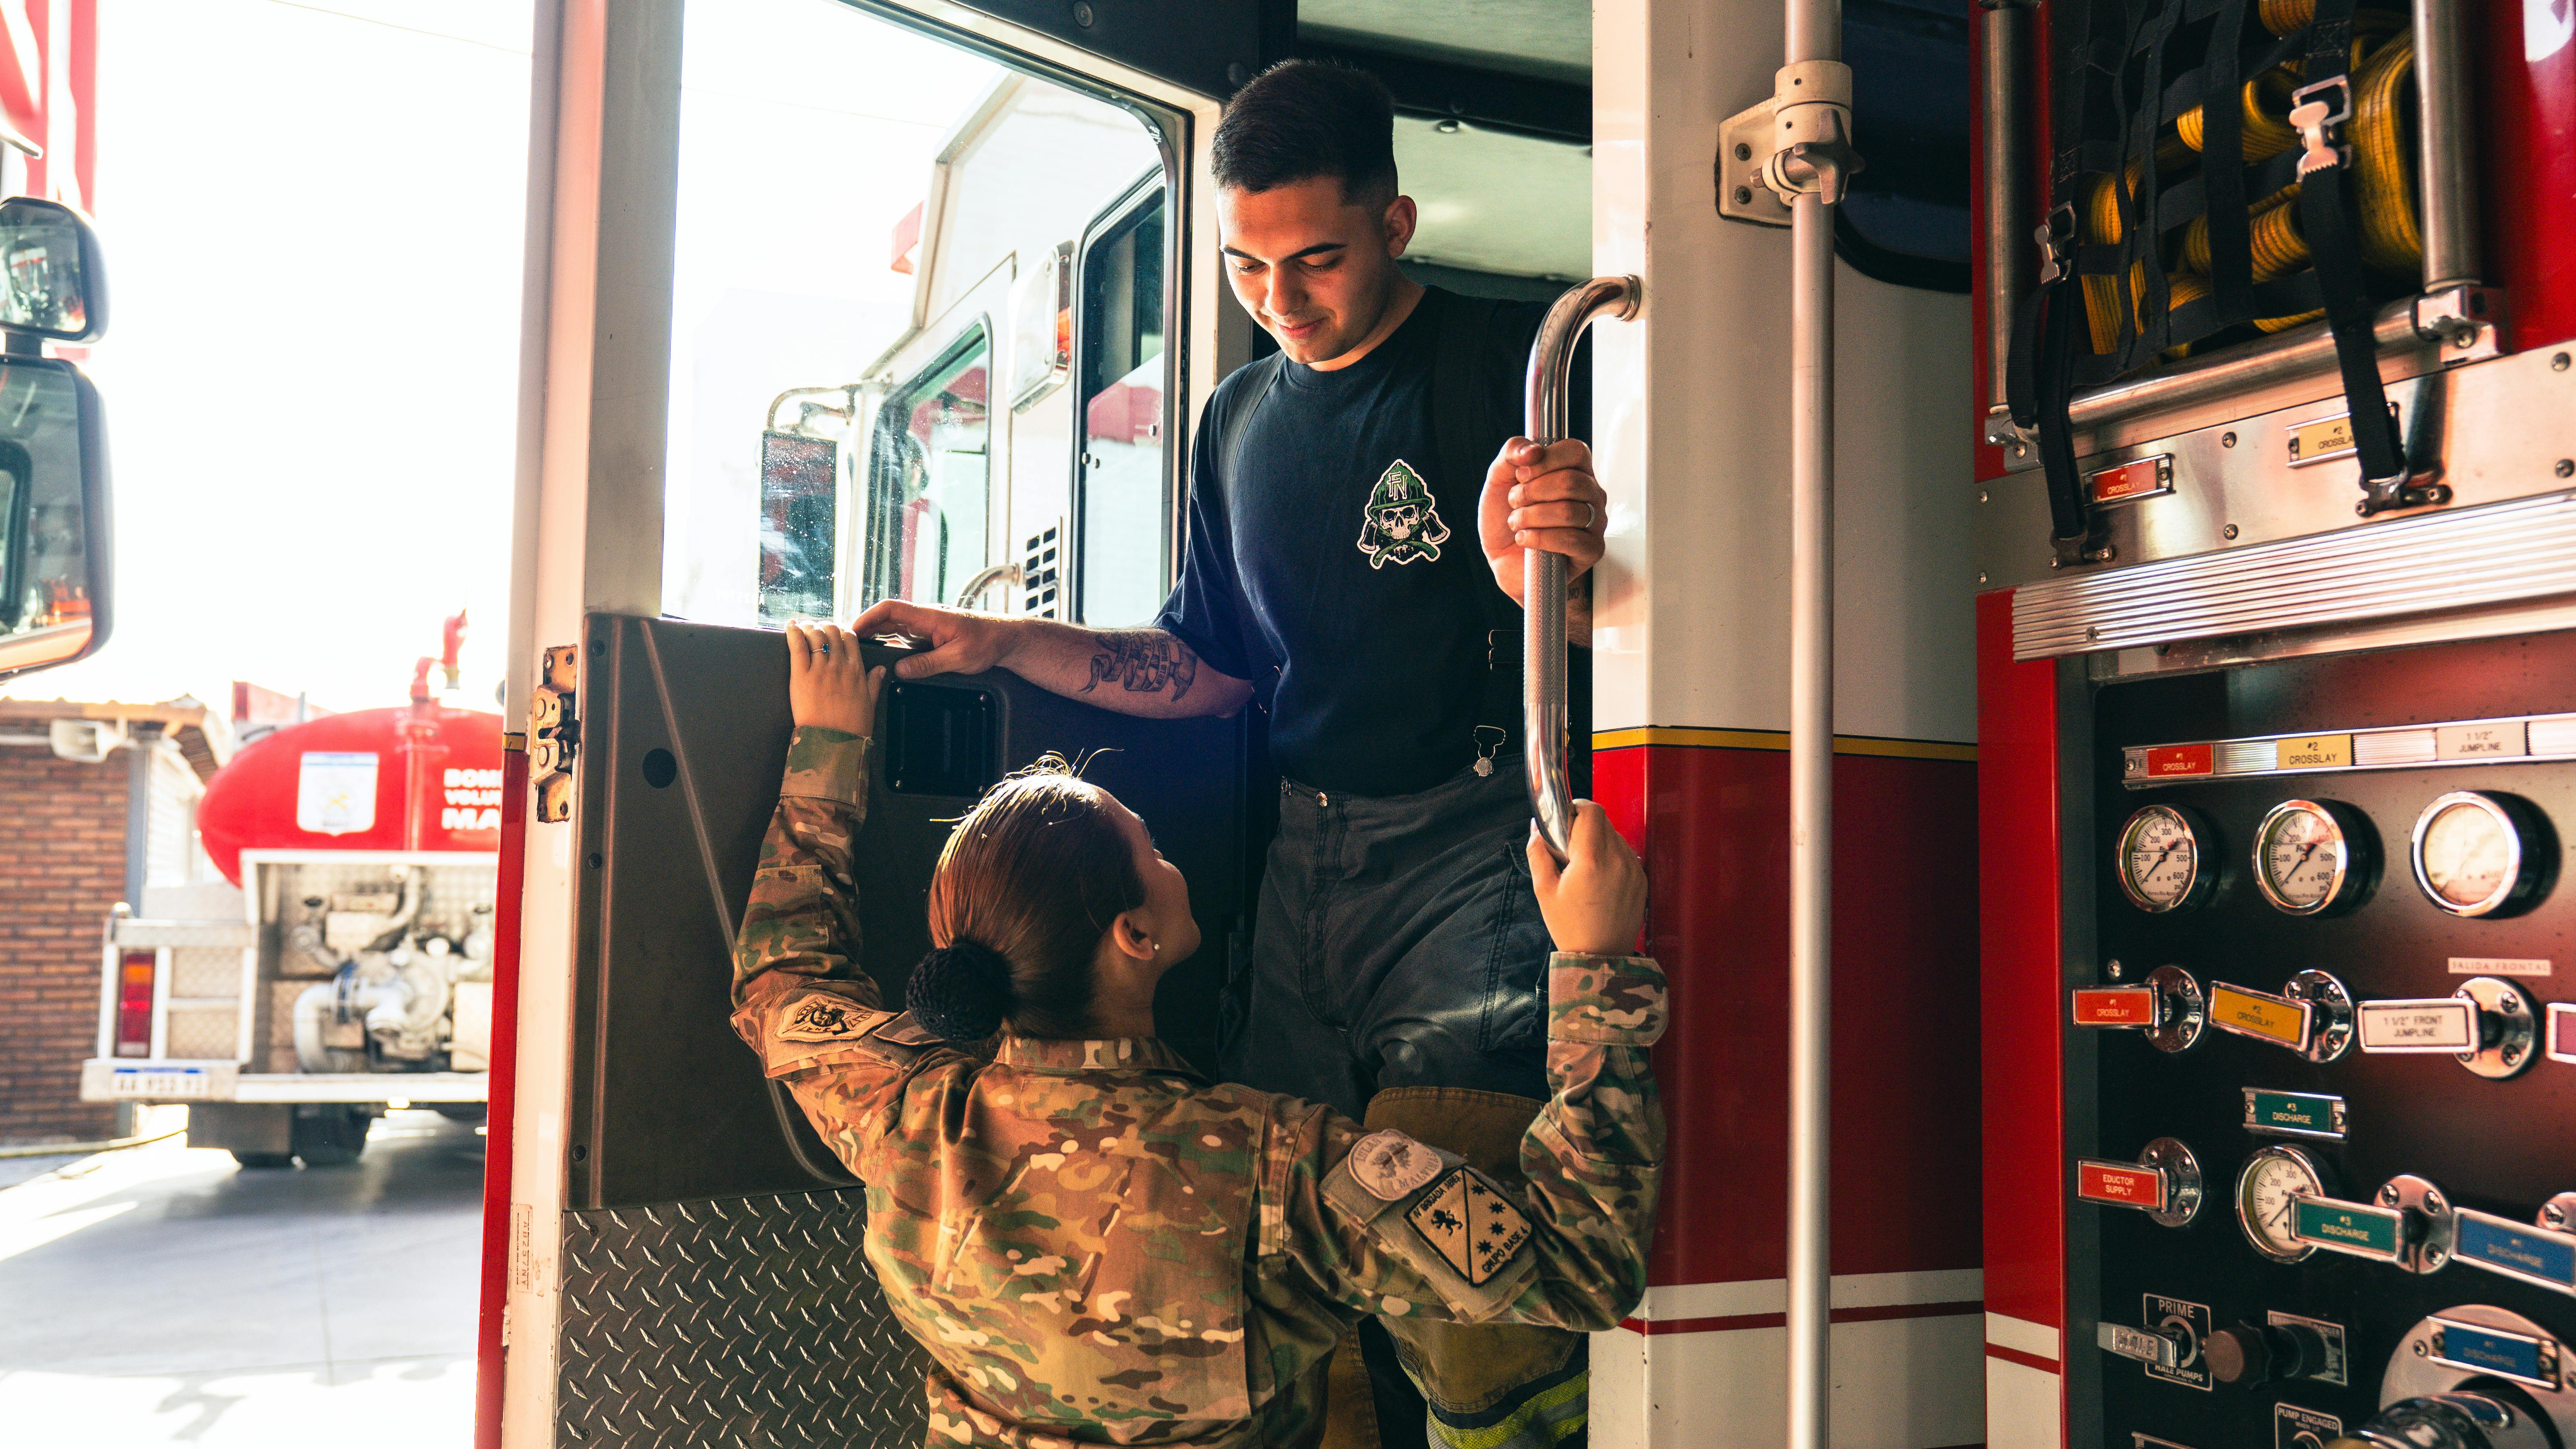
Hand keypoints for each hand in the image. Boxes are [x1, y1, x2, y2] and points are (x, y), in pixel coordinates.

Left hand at [786, 621, 885, 736]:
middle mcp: (839, 665)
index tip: (835, 631)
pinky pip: (797, 646)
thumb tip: (880, 669)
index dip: (841, 630)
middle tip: (817, 629)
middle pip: (832, 632)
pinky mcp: (801, 676)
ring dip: (808, 627)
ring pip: (815, 635)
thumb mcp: (870, 703)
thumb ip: (874, 683)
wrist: (834, 743)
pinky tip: (791, 627)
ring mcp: (820, 669)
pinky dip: (793, 632)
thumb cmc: (852, 728)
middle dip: (824, 626)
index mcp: (857, 670)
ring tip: (802, 628)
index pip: (850, 638)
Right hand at [848, 598, 1018, 679]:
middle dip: (865, 630)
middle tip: (847, 647)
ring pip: (893, 629)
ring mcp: (925, 627)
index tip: (853, 631)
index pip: (891, 609)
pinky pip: (904, 639)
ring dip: (876, 638)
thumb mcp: (959, 658)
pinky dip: (890, 647)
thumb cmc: (987, 642)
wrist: (1005, 639)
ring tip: (858, 654)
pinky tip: (882, 659)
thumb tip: (900, 670)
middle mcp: (924, 618)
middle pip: (886, 618)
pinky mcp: (929, 636)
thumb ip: (928, 664)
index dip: (868, 617)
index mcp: (929, 616)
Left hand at [1478, 437, 1606, 605]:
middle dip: (1531, 492)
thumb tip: (1533, 450)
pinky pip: (1571, 540)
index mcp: (1575, 470)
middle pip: (1571, 481)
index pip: (1576, 451)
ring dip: (1530, 516)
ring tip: (1516, 522)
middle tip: (1515, 502)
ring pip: (1568, 511)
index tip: (1521, 474)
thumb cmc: (1505, 517)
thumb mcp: (1499, 478)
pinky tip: (1524, 539)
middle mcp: (1591, 494)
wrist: (1502, 558)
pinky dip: (1538, 538)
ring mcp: (1595, 523)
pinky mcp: (1591, 551)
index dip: (1545, 460)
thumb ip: (1512, 453)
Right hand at [1527, 801, 1645, 955]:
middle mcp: (1617, 860)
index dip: (1577, 807)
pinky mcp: (1642, 879)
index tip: (1566, 818)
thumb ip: (1538, 853)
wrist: (1600, 957)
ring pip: (1616, 836)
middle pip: (1604, 821)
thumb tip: (1537, 827)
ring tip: (1585, 865)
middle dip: (1585, 826)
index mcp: (1591, 860)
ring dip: (1599, 840)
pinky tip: (1600, 877)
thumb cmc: (1569, 926)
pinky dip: (1612, 856)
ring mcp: (1633, 870)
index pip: (1592, 811)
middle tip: (1570, 847)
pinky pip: (1626, 854)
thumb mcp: (1544, 891)